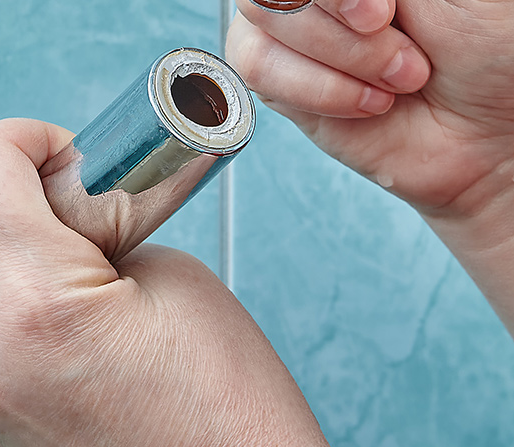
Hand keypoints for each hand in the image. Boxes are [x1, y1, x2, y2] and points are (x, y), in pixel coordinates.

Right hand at [228, 0, 513, 218]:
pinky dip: (319, 91)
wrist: (492, 130)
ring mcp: (295, 33)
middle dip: (340, 31)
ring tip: (397, 81)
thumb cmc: (489, 48)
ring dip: (340, 62)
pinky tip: (367, 102)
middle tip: (405, 57)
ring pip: (260, 30)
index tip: (384, 11)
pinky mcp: (284, 84)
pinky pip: (260, 73)